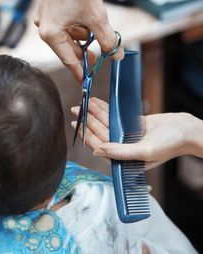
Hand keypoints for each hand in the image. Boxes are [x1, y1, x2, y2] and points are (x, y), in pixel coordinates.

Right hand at [34, 0, 123, 81]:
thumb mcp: (97, 18)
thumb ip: (107, 40)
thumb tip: (116, 56)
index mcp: (51, 34)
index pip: (68, 60)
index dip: (80, 72)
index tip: (86, 82)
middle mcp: (43, 27)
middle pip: (67, 48)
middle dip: (84, 51)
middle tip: (97, 57)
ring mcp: (44, 16)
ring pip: (67, 35)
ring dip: (82, 36)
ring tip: (95, 29)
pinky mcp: (47, 7)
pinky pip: (63, 24)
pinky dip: (76, 25)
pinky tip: (85, 18)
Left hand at [71, 97, 200, 169]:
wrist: (187, 130)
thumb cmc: (171, 144)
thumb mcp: (145, 150)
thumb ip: (121, 152)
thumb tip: (97, 151)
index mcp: (126, 159)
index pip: (101, 146)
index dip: (88, 135)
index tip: (78, 124)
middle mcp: (125, 148)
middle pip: (102, 133)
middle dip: (88, 121)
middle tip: (76, 109)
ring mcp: (129, 135)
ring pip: (107, 123)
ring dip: (95, 113)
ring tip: (83, 104)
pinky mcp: (133, 125)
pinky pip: (116, 117)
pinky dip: (107, 109)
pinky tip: (97, 103)